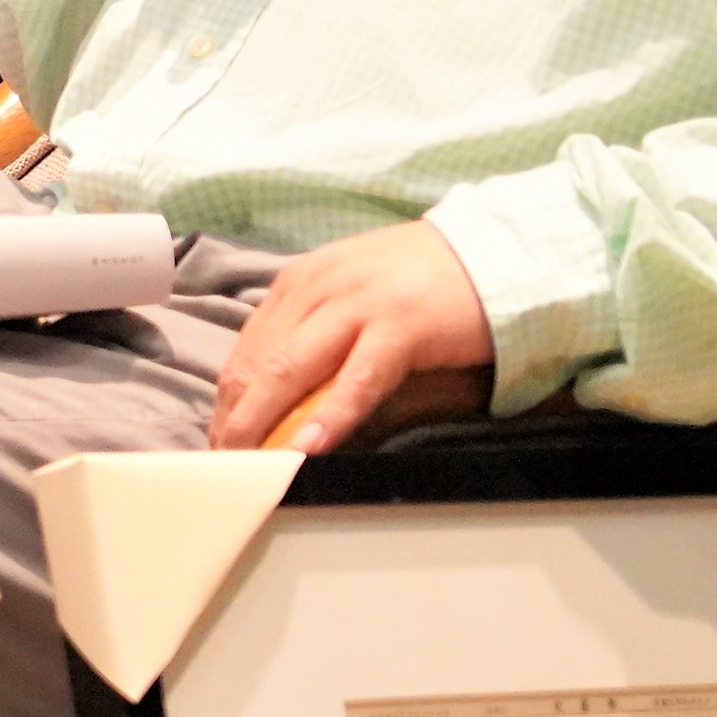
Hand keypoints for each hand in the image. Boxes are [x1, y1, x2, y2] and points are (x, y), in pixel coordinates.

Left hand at [211, 223, 495, 450]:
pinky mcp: (400, 327)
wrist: (496, 252)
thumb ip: (317, 330)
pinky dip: (329, 416)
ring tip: (249, 464)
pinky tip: (310, 445)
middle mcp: (317, 288)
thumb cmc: (424, 281)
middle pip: (257, 363)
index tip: (220, 436)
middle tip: (225, 462)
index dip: (228, 399)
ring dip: (263, 423)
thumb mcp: (352, 293)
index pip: (247, 348)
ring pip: (290, 371)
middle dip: (235, 418)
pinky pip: (355, 380)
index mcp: (301, 281)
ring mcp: (357, 306)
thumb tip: (282, 389)